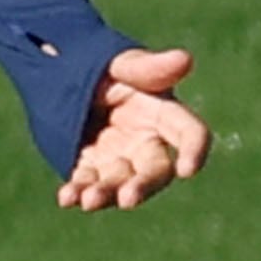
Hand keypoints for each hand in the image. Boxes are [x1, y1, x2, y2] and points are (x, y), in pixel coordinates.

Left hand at [59, 45, 209, 211]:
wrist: (71, 75)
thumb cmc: (107, 68)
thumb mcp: (123, 64)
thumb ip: (148, 67)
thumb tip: (185, 59)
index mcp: (163, 114)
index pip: (190, 133)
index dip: (194, 151)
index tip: (188, 170)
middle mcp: (146, 142)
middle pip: (155, 171)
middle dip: (142, 186)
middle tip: (127, 199)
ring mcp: (119, 158)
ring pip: (118, 182)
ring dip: (106, 193)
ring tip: (88, 200)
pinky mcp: (91, 167)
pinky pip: (86, 183)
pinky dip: (77, 192)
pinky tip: (66, 198)